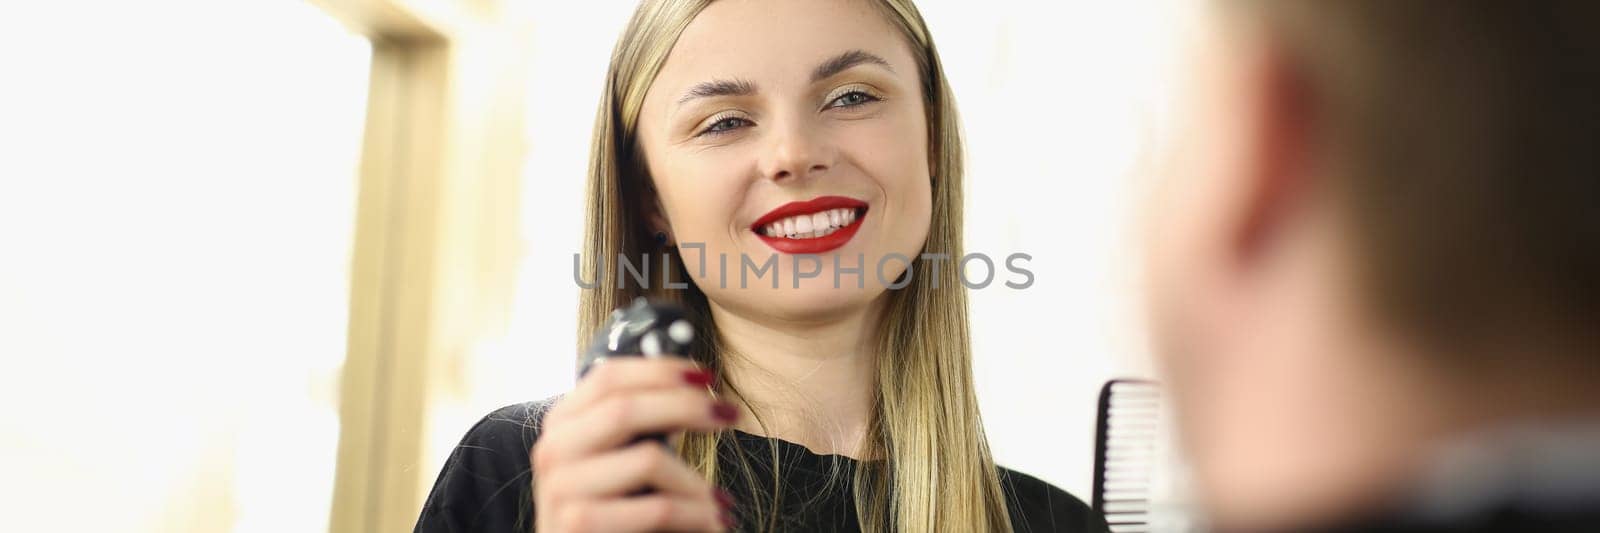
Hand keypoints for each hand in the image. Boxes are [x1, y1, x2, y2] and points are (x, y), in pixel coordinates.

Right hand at [531, 358, 738, 531]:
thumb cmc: (614, 508)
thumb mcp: (619, 455)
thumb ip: (640, 419)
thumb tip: (694, 383)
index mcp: (562, 422)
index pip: (608, 377)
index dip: (660, 369)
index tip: (707, 377)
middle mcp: (552, 450)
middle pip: (625, 409)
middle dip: (687, 406)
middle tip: (731, 415)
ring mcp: (561, 489)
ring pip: (647, 460)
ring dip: (696, 481)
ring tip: (719, 501)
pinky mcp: (579, 525)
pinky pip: (658, 509)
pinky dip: (696, 514)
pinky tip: (714, 520)